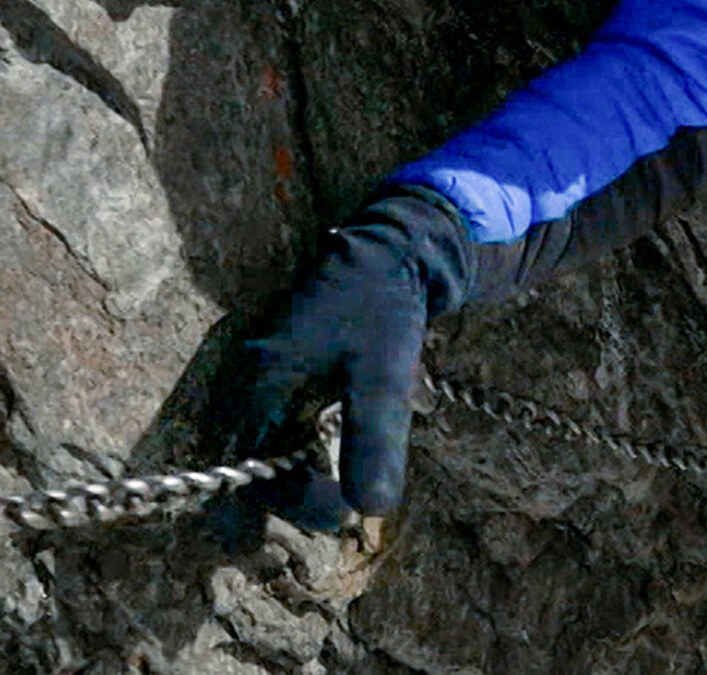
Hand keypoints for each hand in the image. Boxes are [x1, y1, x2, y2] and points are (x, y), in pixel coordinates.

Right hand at [243, 188, 473, 515]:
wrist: (397, 246)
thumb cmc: (384, 306)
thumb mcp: (383, 375)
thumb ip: (374, 439)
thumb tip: (371, 510)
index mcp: (262, 386)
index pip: (256, 473)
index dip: (298, 504)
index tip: (348, 516)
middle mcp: (254, 383)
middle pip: (257, 464)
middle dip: (294, 496)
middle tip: (346, 514)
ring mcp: (271, 374)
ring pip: (272, 445)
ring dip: (303, 473)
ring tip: (349, 491)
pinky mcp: (294, 369)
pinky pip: (290, 421)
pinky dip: (314, 445)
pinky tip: (345, 450)